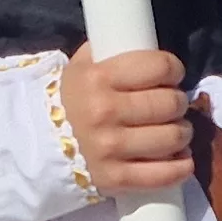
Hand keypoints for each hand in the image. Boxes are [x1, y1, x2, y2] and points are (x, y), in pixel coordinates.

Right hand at [58, 47, 189, 192]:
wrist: (39, 143)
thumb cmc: (71, 98)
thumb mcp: (83, 65)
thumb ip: (111, 51)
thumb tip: (144, 41)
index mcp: (98, 78)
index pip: (158, 67)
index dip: (173, 69)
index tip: (173, 74)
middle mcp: (104, 112)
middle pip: (169, 103)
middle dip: (178, 102)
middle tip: (173, 104)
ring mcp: (109, 148)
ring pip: (171, 138)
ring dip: (182, 133)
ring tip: (176, 130)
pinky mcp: (114, 179)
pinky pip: (162, 175)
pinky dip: (180, 167)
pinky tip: (181, 158)